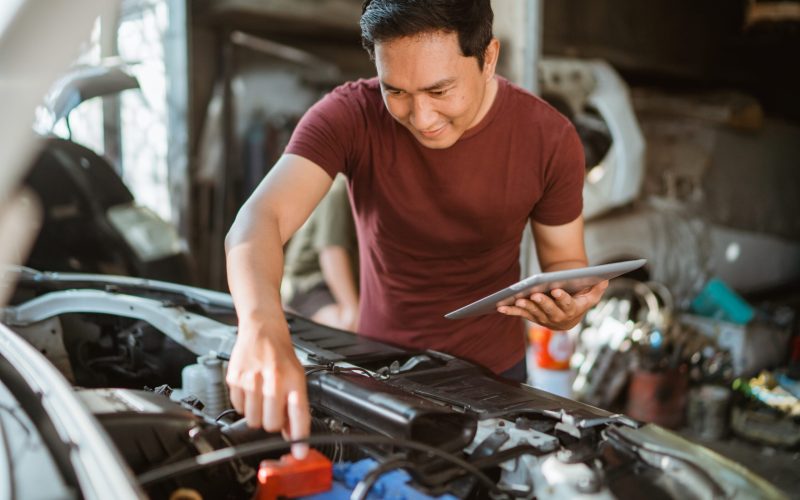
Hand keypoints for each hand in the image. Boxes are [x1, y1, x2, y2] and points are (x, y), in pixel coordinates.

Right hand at [225, 320, 309, 457]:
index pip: (298, 415)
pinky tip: (250, 390)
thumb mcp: (297, 377)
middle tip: (273, 410)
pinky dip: (243, 404)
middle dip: (272, 423)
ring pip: (252, 420)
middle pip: (271, 425)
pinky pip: (237, 407)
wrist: (263, 330)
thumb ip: (295, 407)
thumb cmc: (281, 355)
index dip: (299, 438)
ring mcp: (252, 380)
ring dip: (256, 415)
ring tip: (261, 398)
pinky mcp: (235, 379)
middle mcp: (274, 380)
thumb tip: (291, 436)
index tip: (298, 453)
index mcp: (294, 380)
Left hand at [497, 280, 607, 329]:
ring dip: (525, 307)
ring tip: (517, 300)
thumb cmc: (580, 300)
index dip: (562, 298)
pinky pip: (520, 315)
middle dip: (542, 302)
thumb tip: (604, 279)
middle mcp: (558, 318)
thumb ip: (597, 289)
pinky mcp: (533, 317)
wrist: (569, 315)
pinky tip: (500, 307)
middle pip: (549, 310)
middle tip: (534, 294)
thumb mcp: (591, 296)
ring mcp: (544, 319)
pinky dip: (510, 311)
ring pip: (534, 313)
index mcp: (572, 310)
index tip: (556, 289)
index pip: (567, 304)